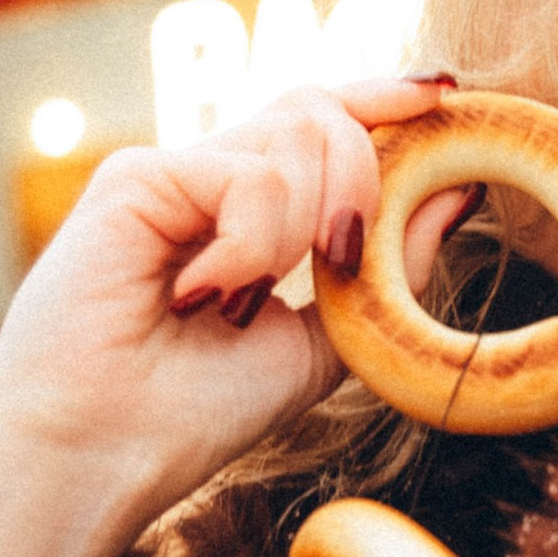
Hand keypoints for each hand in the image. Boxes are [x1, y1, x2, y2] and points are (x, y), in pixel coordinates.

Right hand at [0, 77, 463, 556]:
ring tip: (247, 301)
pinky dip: (253, 241)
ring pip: (295, 136)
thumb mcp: (320, 344)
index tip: (445, 96)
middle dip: (363, 175)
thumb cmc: (190, 416)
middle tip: (345, 261)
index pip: (321, 120)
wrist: (97, 461)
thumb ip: (386, 271)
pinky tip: (210, 296)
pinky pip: (245, 174)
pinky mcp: (135, 178)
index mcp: (242, 210)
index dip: (384, 98)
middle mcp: (204, 178)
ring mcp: (169, 172)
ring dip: (304, 225)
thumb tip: (460, 191)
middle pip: (318, 111)